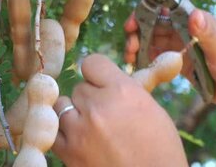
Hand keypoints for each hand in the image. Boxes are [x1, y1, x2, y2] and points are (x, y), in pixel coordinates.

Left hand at [52, 54, 188, 166]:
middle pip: (79, 87)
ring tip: (92, 129)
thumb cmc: (160, 151)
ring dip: (75, 115)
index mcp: (122, 91)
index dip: (98, 74)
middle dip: (90, 99)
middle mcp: (98, 107)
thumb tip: (120, 70)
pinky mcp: (68, 152)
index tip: (103, 84)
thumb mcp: (153, 110)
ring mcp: (80, 130)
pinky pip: (55, 131)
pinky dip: (64, 133)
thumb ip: (130, 88)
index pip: (92, 62)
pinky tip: (80, 140)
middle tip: (106, 116)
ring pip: (62, 106)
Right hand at [124, 8, 215, 104]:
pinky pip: (156, 57)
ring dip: (138, 46)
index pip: (164, 9)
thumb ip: (207, 31)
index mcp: (194, 19)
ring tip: (130, 58)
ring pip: (151, 40)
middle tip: (129, 47)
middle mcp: (184, 29)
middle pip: (153, 24)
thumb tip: (193, 14)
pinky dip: (145, 59)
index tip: (132, 24)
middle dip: (137, 32)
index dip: (145, 13)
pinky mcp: (176, 62)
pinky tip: (138, 67)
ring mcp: (179, 45)